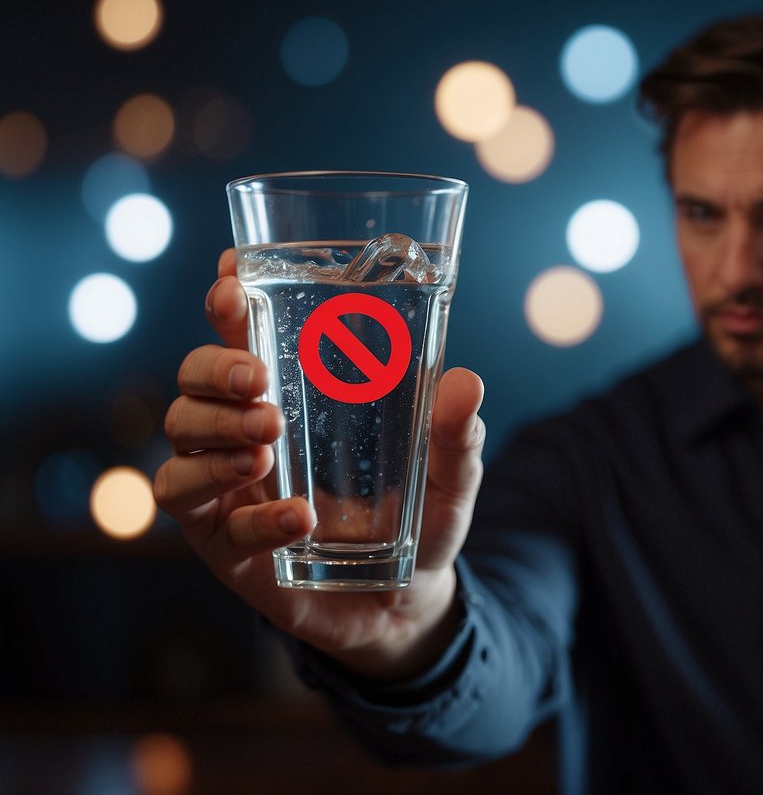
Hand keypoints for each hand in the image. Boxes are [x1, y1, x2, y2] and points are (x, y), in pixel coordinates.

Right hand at [153, 249, 485, 679]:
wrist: (409, 605)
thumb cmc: (421, 520)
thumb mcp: (450, 476)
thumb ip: (455, 436)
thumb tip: (466, 382)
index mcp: (294, 397)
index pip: (243, 336)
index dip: (229, 301)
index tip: (232, 274)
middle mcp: (248, 434)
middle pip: (191, 382)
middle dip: (213, 370)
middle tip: (259, 381)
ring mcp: (230, 490)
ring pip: (179, 442)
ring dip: (216, 435)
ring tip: (268, 443)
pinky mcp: (228, 548)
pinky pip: (209, 523)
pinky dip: (250, 516)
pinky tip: (298, 518)